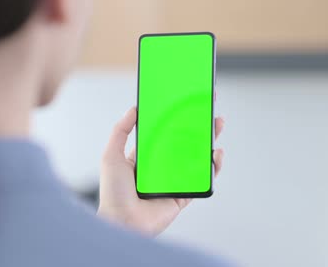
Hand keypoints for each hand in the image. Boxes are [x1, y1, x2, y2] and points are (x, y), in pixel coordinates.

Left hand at [97, 107, 224, 235]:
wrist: (122, 222)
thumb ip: (120, 131)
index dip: (177, 119)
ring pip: (197, 159)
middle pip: (186, 143)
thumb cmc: (113, 193)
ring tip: (217, 126)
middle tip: (209, 110)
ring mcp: (175, 181)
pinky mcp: (184, 195)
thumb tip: (133, 109)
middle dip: (199, 127)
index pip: (165, 133)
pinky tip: (215, 154)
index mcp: (146, 156)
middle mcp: (162, 167)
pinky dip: (213, 167)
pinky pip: (202, 180)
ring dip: (210, 143)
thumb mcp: (111, 155)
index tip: (186, 104)